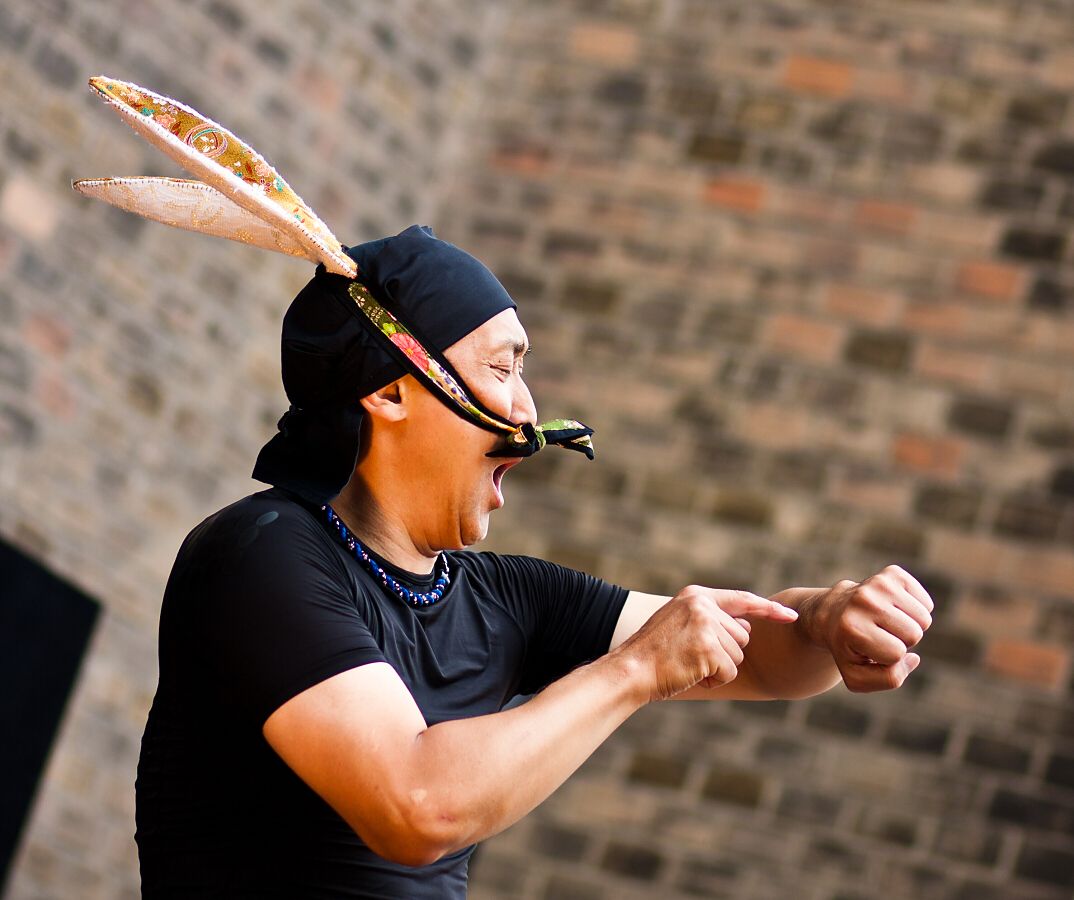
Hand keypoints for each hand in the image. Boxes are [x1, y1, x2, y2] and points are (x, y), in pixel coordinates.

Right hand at [616, 585, 798, 701]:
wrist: (631, 669)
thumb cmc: (654, 653)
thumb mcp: (679, 623)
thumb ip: (710, 619)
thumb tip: (746, 630)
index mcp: (696, 595)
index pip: (742, 599)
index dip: (769, 609)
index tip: (790, 615)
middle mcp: (702, 605)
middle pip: (741, 636)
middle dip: (725, 654)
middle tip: (692, 657)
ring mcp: (706, 625)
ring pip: (737, 656)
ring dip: (718, 668)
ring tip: (689, 665)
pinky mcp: (708, 648)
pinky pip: (730, 672)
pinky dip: (715, 680)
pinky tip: (692, 674)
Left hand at [799, 565, 933, 692]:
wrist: (833, 614)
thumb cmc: (849, 648)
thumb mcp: (857, 676)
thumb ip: (889, 679)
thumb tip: (914, 658)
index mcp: (851, 627)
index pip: (897, 653)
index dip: (889, 658)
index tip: (870, 649)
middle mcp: (863, 600)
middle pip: (914, 634)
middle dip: (901, 642)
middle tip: (879, 635)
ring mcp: (878, 583)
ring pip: (924, 619)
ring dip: (910, 626)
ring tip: (885, 623)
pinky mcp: (893, 573)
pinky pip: (926, 603)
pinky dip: (916, 611)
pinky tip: (894, 610)